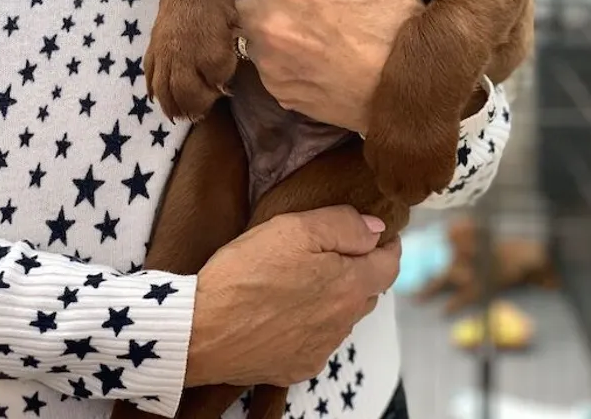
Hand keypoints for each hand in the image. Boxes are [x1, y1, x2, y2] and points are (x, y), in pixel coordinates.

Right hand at [185, 207, 399, 387]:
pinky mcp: (296, 366)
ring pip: (344, 316)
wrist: (200, 329)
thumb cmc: (246, 272)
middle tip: (336, 250)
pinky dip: (314, 322)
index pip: (389, 265)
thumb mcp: (295, 228)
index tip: (379, 234)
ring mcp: (320, 348)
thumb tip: (376, 230)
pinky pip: (318, 339)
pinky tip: (288, 309)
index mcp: (349, 286)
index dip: (387, 245)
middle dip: (361, 269)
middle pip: (369, 291)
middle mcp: (342, 322)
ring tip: (308, 277)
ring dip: (337, 296)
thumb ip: (344, 225)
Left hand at [228, 0, 421, 133]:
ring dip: (265, 14)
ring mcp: (266, 60)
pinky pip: (259, 55)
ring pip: (243, 21)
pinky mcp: (272, 87)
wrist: (408, 89)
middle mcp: (267, 21)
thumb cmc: (396, 19)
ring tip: (307, 21)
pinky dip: (277, 48)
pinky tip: (311, 49)